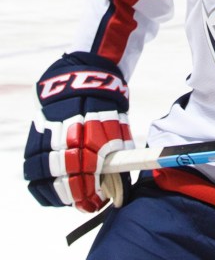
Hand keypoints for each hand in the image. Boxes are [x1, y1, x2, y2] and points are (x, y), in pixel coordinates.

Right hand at [23, 52, 133, 211]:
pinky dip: (38, 183)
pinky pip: (30, 165)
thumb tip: (118, 185)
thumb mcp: (118, 125)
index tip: (97, 202)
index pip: (86, 170)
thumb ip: (117, 154)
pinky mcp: (35, 133)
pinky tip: (48, 191)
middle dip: (75, 195)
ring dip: (55, 192)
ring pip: (43, 173)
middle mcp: (66, 133)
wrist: (84, 75)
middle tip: (85, 205)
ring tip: (67, 201)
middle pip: (64, 174)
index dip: (90, 191)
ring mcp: (47, 133)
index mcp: (91, 130)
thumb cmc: (106, 103)